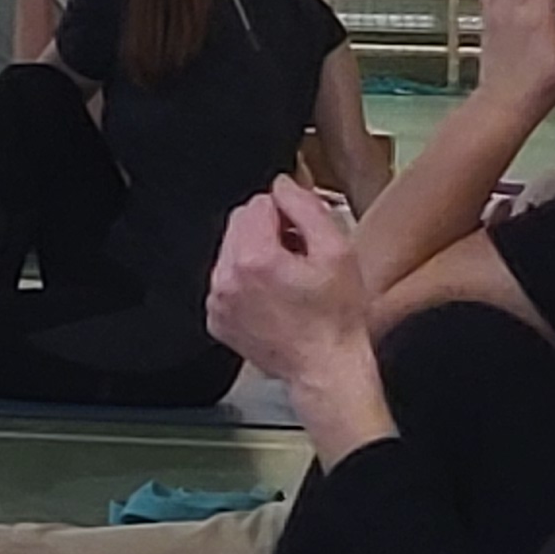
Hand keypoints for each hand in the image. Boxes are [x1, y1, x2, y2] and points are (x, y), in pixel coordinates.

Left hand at [204, 182, 371, 387]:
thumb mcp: (337, 252)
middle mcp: (227, 278)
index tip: (303, 232)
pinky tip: (274, 297)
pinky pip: (225, 281)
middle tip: (299, 254)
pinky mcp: (217, 318)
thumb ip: (306, 208)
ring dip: (256, 255)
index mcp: (254, 259)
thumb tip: (283, 185)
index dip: (286, 212)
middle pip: (239, 224)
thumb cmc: (336, 318)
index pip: (258, 204)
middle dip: (269, 231)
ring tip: (288, 279)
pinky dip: (246, 281)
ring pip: (230, 251)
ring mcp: (218, 301)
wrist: (326, 368)